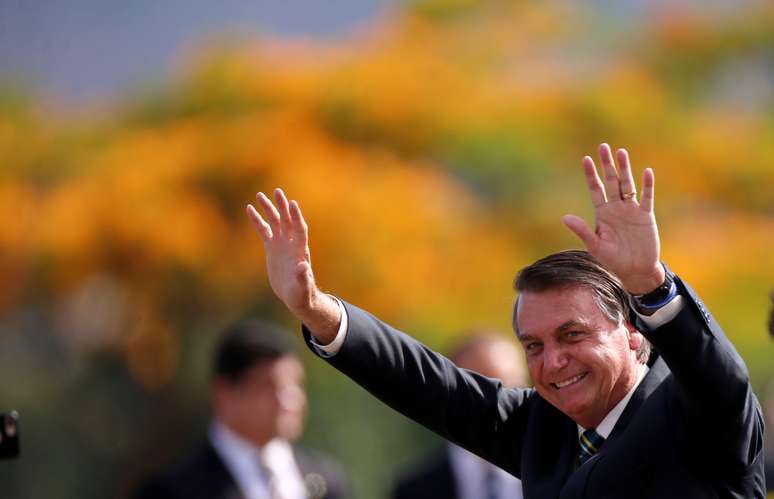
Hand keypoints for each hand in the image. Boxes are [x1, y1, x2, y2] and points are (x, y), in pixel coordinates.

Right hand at [246, 189, 339, 339]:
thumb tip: (303, 267)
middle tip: (277, 192)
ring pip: (275, 222)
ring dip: (269, 209)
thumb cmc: (301, 294)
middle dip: (282, 207)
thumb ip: (303, 277)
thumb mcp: (302, 288)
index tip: (292, 204)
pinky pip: (264, 230)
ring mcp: (281, 244)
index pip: (300, 229)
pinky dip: (257, 220)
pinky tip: (249, 209)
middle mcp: (291, 244)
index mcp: (300, 251)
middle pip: (287, 221)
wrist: (295, 296)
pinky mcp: (272, 248)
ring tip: (259, 195)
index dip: (296, 217)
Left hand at [562, 144, 664, 294]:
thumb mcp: (595, 246)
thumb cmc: (613, 260)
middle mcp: (616, 208)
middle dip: (607, 165)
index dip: (591, 175)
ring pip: (628, 185)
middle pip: (611, 182)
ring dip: (625, 169)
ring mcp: (631, 210)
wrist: (635, 271)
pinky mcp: (646, 216)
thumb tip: (564, 217)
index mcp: (602, 213)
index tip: (585, 159)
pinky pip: (647, 197)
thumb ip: (582, 230)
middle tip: (603, 147)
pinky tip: (646, 172)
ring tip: (621, 152)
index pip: (595, 189)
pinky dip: (647, 185)